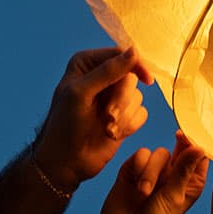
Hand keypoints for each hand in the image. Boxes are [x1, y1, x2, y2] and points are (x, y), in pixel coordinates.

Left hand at [32, 47, 151, 189]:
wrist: (67, 161)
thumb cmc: (66, 125)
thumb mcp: (82, 92)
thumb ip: (108, 71)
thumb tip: (134, 52)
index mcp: (87, 64)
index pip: (120, 55)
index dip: (135, 66)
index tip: (146, 79)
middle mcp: (102, 77)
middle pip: (131, 77)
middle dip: (122, 99)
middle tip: (108, 116)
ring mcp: (114, 97)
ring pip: (138, 97)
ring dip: (123, 116)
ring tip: (106, 128)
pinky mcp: (124, 117)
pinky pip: (141, 114)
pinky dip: (129, 125)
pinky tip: (112, 134)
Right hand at [91, 132, 209, 213]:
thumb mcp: (175, 197)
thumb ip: (184, 169)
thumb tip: (199, 146)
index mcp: (190, 184)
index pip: (199, 158)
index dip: (200, 145)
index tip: (198, 136)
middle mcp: (173, 176)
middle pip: (179, 149)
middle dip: (179, 147)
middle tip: (179, 138)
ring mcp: (153, 173)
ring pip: (159, 153)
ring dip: (152, 170)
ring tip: (144, 193)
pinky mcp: (132, 170)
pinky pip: (140, 155)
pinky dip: (139, 167)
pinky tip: (135, 186)